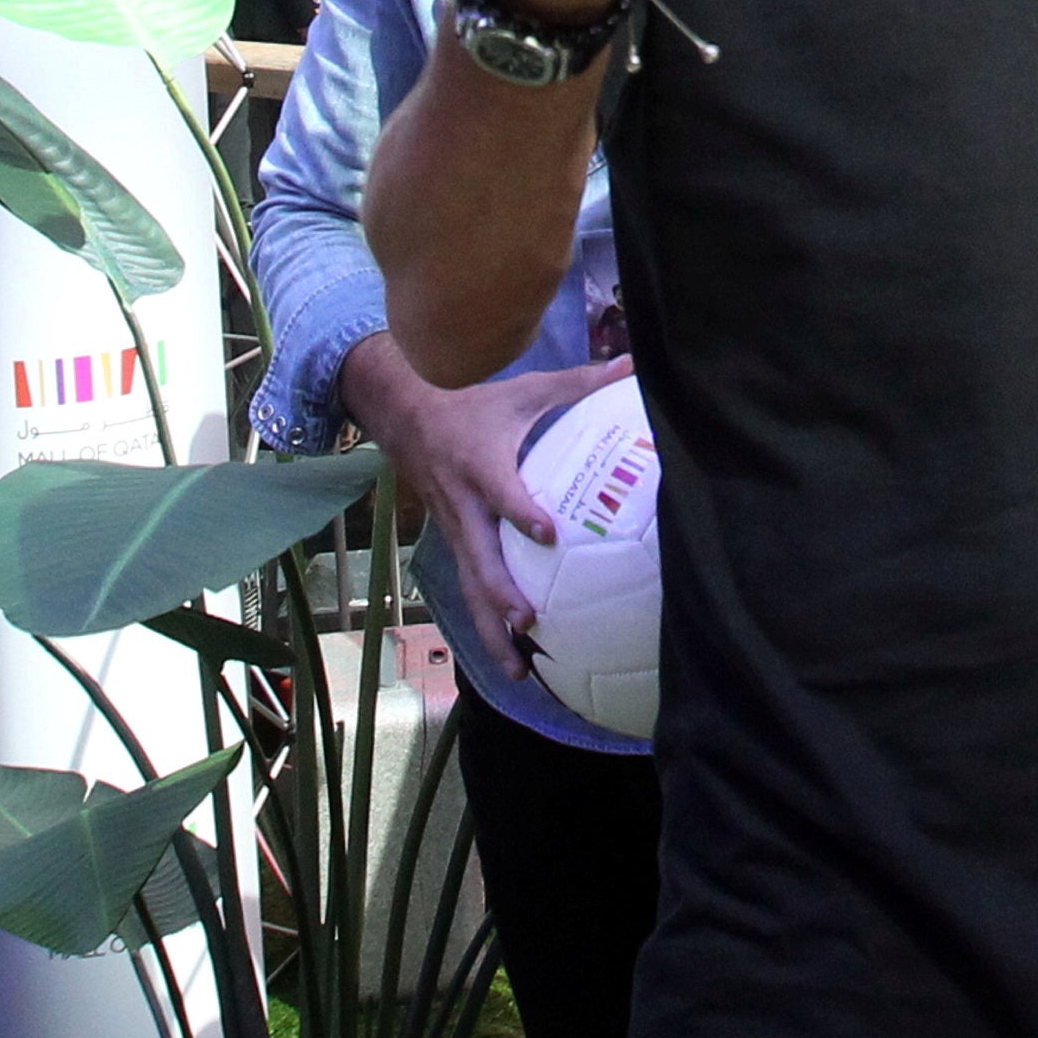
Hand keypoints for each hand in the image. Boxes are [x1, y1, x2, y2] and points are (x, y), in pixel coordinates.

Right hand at [343, 337, 629, 650]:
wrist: (404, 415)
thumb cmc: (475, 402)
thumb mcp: (525, 387)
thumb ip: (580, 382)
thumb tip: (633, 364)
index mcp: (481, 465)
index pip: (501, 492)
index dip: (520, 511)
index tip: (547, 534)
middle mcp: (463, 505)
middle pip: (478, 559)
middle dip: (501, 595)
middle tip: (529, 624)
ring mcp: (454, 530)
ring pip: (470, 587)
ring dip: (491, 629)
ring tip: (519, 672)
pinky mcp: (453, 543)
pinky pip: (469, 588)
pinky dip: (487, 624)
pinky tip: (513, 659)